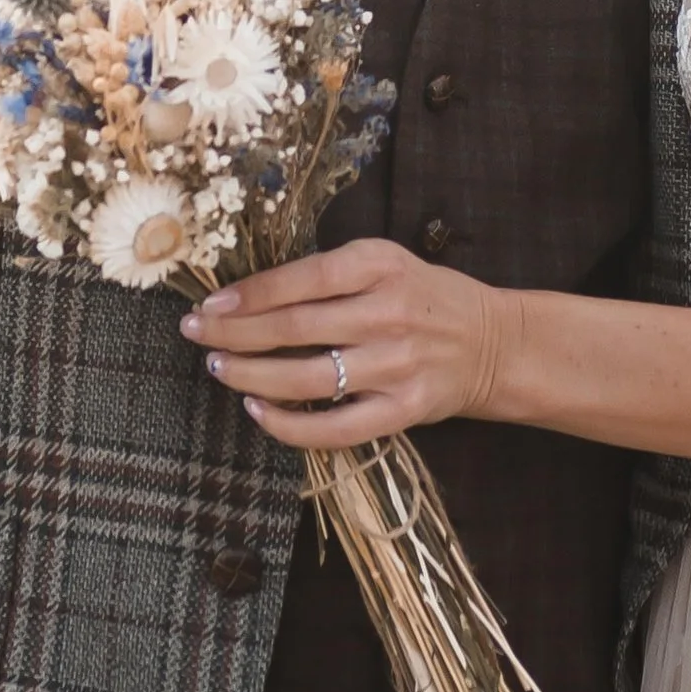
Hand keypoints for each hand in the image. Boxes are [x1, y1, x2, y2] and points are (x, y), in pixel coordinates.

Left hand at [185, 240, 510, 442]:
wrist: (493, 343)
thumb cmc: (425, 298)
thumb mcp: (385, 264)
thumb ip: (330, 274)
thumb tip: (249, 294)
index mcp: (380, 267)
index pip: (301, 280)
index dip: (248, 295)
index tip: (209, 304)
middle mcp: (388, 313)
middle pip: (294, 327)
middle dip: (233, 332)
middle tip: (196, 334)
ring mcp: (396, 365)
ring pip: (306, 378)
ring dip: (252, 375)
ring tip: (220, 368)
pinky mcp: (403, 410)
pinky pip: (334, 428)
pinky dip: (289, 425)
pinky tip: (258, 412)